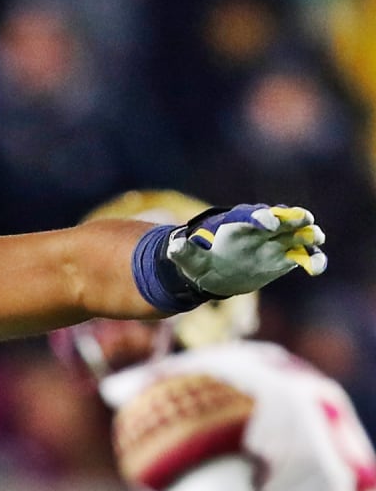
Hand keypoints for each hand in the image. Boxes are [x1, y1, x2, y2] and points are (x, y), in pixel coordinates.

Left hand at [168, 203, 325, 295]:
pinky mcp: (284, 259)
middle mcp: (258, 231)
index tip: (267, 223)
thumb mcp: (186, 259)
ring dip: (308, 234)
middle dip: (291, 217)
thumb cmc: (199, 261)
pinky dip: (311, 260)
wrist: (212, 273)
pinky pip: (302, 257)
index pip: (249, 216)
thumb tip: (173, 246)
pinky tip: (315, 267)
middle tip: (304, 218)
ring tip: (317, 238)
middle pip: (279, 218)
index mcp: (235, 225)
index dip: (259, 217)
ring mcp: (274, 243)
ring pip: (296, 235)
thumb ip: (182, 252)